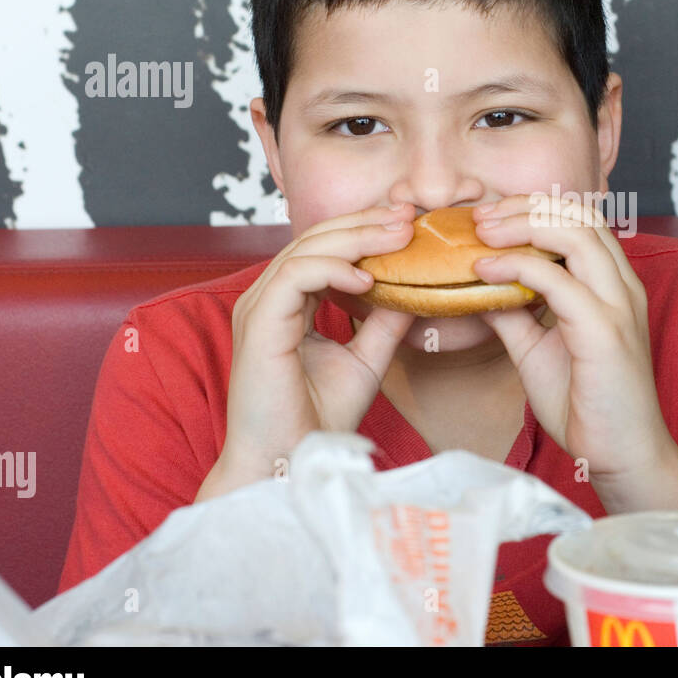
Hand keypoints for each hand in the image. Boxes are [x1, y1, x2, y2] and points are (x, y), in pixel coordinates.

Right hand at [199, 203, 417, 498]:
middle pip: (315, 239)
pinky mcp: (259, 323)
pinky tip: (368, 278)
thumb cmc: (319, 419)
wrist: (292, 462)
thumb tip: (419, 290)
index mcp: (286, 304)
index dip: (364, 231)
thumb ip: (384, 322)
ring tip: (399, 236)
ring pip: (306, 249)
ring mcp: (258, 308)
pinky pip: (296, 275)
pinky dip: (334, 268)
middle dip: (365, 223)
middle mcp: (267, 299)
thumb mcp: (365, 360)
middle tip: (408, 215)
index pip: (324, 249)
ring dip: (356, 238)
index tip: (408, 224)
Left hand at [470, 195, 677, 494]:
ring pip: (575, 233)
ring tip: (481, 233)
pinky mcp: (604, 332)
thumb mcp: (537, 349)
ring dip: (521, 224)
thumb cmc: (586, 406)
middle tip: (478, 217)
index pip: (580, 219)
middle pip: (579, 214)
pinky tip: (484, 271)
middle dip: (524, 205)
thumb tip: (477, 285)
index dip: (534, 207)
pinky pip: (558, 280)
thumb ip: (513, 313)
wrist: (621, 456)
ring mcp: (618, 306)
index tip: (489, 217)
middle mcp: (622, 286)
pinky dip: (517, 266)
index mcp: (613, 285)